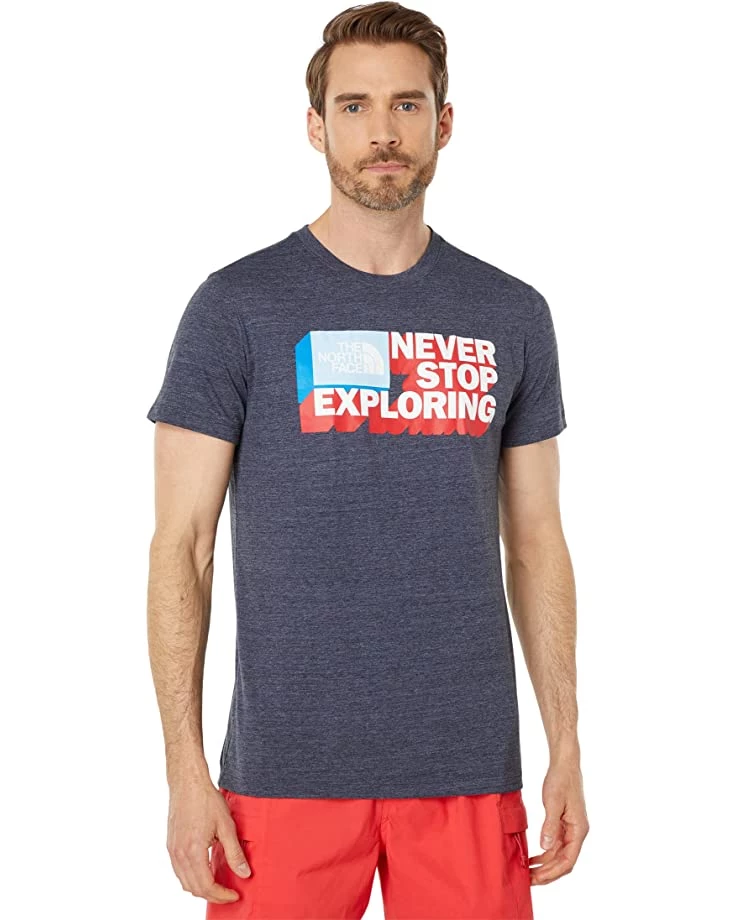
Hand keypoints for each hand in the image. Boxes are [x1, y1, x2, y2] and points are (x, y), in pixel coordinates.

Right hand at [166, 779, 251, 903]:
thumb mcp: (226, 826)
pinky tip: (204, 871)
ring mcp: (172, 851)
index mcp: (193, 852)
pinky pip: (179, 871)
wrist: (187, 783)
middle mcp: (179, 855)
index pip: (206, 886)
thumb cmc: (206, 800)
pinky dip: (191, 878)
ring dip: (201, 888)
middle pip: (194, 888)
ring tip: (218, 885)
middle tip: (229, 893)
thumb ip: (235, 853)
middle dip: (212, 895)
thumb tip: (244, 873)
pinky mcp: (170, 845)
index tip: (235, 894)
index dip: (221, 895)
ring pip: (184, 882)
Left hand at [529, 759, 588, 884]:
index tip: (537, 879)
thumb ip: (550, 825)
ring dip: (545, 866)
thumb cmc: (561, 780)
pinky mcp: (563, 824)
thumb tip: (545, 847)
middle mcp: (577, 833)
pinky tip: (532, 858)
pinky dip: (544, 854)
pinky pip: (555, 845)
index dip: (552, 872)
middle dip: (547, 873)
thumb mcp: (553, 802)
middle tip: (529, 881)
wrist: (564, 764)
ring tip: (528, 873)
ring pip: (558, 855)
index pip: (568, 860)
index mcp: (579, 830)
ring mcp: (570, 829)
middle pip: (563, 862)